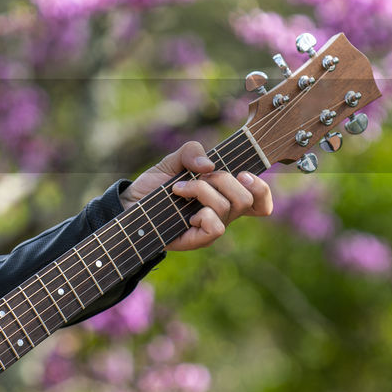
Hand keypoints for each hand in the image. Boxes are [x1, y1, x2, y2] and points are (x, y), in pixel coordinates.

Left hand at [120, 140, 271, 251]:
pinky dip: (202, 214)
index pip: (260, 201)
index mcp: (224, 194)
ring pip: (228, 207)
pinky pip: (216, 227)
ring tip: (178, 189)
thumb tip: (208, 165)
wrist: (131, 202)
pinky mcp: (197, 240)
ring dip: (202, 190)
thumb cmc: (155, 184)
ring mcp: (210, 228)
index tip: (243, 174)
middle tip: (198, 176)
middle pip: (247, 198)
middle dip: (223, 179)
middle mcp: (223, 213)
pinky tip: (185, 213)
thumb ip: (191, 150)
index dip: (261, 189)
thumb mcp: (172, 159)